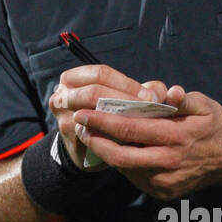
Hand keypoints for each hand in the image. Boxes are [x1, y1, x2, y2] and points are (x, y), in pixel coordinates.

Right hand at [49, 65, 169, 169]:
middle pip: (93, 92)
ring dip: (118, 119)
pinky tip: (129, 140)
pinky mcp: (70, 138)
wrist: (88, 147)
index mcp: (74, 78)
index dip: (127, 85)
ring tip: (139, 123)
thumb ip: (144, 91)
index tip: (150, 98)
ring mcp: (64, 116)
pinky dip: (112, 137)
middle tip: (146, 109)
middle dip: (123, 100)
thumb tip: (159, 93)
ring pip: (92, 115)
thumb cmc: (110, 115)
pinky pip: (92, 136)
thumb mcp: (125, 98)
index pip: (101, 74)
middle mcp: (62, 94)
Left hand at [73, 86, 221, 198]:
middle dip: (96, 140)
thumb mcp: (203, 105)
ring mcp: (165, 181)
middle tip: (79, 126)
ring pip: (125, 169)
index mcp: (176, 137)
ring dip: (104, 153)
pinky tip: (113, 150)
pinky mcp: (163, 192)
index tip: (84, 113)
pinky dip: (122, 164)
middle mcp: (169, 162)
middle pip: (121, 155)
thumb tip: (168, 93)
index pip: (131, 129)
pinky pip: (135, 177)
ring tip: (92, 136)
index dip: (104, 122)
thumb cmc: (214, 126)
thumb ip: (182, 98)